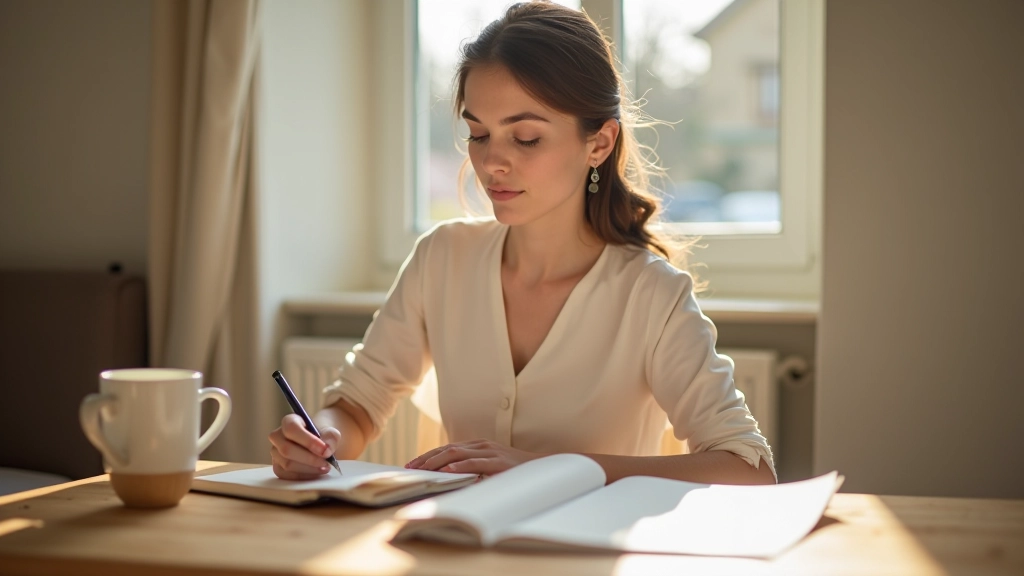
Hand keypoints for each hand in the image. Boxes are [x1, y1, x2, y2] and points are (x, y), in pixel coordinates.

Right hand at [268, 414, 340, 479]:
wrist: (322, 446)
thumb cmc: (324, 436)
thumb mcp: (331, 432)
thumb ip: (331, 438)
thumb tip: (327, 451)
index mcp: (289, 421)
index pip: (292, 429)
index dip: (308, 441)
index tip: (325, 451)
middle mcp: (278, 436)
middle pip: (287, 449)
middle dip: (309, 459)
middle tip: (326, 463)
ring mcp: (276, 453)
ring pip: (287, 464)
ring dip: (308, 469)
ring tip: (324, 468)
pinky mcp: (278, 468)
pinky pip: (287, 476)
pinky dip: (304, 476)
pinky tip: (316, 473)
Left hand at [405, 439, 541, 475]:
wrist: (540, 467)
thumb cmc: (513, 470)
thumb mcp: (488, 468)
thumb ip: (472, 470)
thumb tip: (449, 481)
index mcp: (477, 445)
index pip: (446, 448)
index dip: (428, 455)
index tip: (412, 464)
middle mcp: (480, 445)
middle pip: (447, 449)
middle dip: (426, 459)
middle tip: (410, 468)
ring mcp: (489, 452)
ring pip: (457, 453)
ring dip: (437, 461)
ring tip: (423, 469)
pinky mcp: (497, 461)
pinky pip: (475, 463)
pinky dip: (459, 466)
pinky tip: (447, 471)